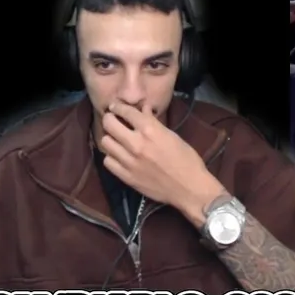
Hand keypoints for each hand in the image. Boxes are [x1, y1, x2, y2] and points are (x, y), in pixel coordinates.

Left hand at [98, 102, 222, 221]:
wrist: (188, 187)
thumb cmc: (186, 159)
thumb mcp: (173, 136)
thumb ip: (154, 122)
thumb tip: (143, 110)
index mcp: (151, 130)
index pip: (126, 112)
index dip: (118, 106)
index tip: (115, 107)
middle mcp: (136, 143)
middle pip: (109, 124)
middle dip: (110, 119)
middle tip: (113, 121)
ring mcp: (129, 161)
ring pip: (105, 142)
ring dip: (110, 138)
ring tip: (116, 139)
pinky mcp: (125, 176)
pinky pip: (107, 161)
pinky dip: (111, 156)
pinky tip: (118, 156)